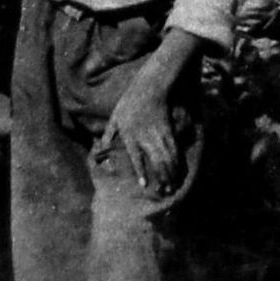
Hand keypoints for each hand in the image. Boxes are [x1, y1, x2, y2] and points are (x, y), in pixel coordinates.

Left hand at [104, 75, 181, 196]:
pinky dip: (178, 161)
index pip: (137, 157)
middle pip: (157, 161)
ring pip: (168, 157)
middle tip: (165, 192)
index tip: (145, 185)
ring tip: (173, 186)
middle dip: (163, 178)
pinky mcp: (169, 131)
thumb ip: (108, 133)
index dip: (141, 172)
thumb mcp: (115, 117)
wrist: (151, 87)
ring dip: (172, 173)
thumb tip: (100, 148)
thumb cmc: (130, 102)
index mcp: (131, 135)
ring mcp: (159, 134)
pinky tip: (179, 170)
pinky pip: (175, 149)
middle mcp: (146, 137)